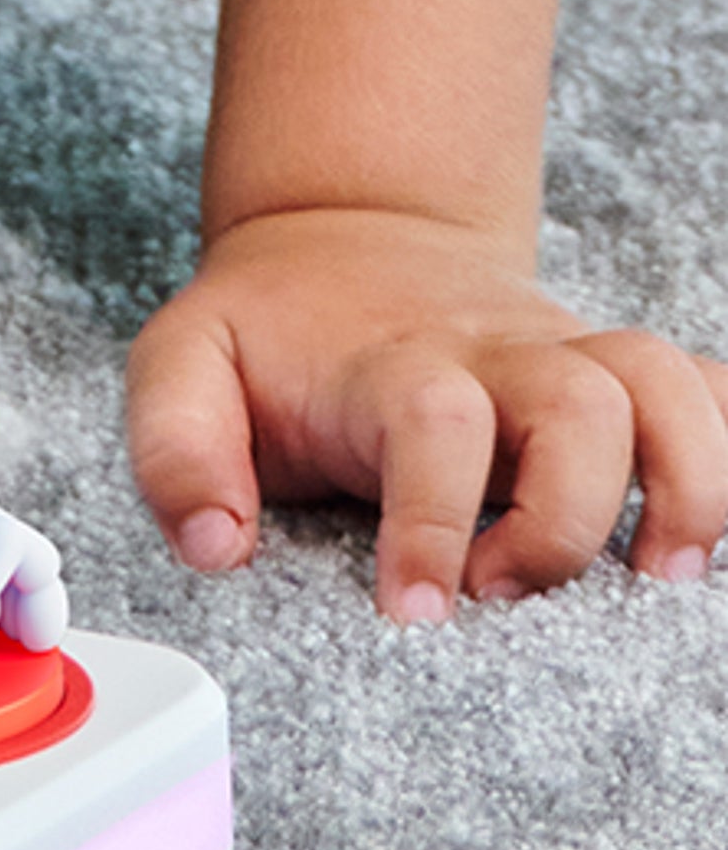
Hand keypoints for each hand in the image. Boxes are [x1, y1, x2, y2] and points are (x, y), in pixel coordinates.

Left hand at [125, 209, 727, 621]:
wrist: (342, 238)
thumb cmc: (263, 331)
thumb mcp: (179, 365)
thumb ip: (177, 451)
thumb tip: (218, 547)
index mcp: (388, 362)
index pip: (435, 421)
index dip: (434, 519)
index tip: (415, 610)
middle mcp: (494, 354)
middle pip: (586, 401)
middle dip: (564, 518)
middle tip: (500, 592)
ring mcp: (561, 359)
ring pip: (667, 385)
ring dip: (690, 481)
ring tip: (660, 575)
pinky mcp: (606, 377)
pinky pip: (707, 390)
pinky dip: (726, 448)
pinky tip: (695, 534)